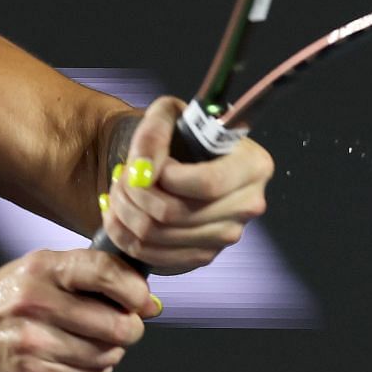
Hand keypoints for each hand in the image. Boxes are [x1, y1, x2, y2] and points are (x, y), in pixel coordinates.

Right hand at [0, 250, 159, 371]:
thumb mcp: (28, 274)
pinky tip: (77, 362)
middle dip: (129, 330)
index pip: (106, 271)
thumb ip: (81, 278)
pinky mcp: (30, 371)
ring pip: (106, 354)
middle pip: (116, 322)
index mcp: (40, 267)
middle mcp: (36, 299)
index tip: (144, 301)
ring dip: (111, 354)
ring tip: (94, 346)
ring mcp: (33, 339)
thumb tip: (143, 297)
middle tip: (124, 329)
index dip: (135, 290)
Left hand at [99, 95, 272, 274]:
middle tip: (122, 178)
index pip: (207, 183)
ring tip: (120, 193)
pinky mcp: (204, 255)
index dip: (165, 177)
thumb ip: (154, 133)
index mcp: (252, 166)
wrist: (178, 161)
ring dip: (126, 213)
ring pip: (160, 235)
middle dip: (134, 194)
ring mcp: (227, 235)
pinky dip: (128, 237)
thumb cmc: (179, 136)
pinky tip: (122, 217)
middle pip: (176, 213)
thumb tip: (144, 171)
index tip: (146, 164)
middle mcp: (247, 204)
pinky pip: (157, 257)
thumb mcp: (167, 115)